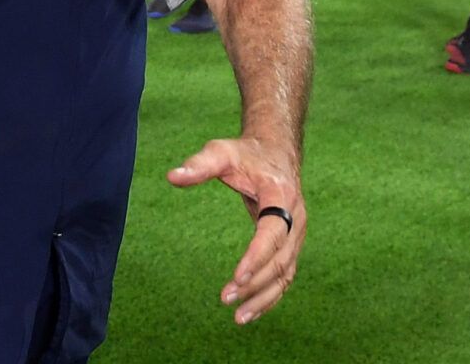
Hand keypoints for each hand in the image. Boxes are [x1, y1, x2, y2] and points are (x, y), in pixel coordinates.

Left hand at [167, 136, 305, 325]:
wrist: (275, 154)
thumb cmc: (245, 154)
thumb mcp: (221, 152)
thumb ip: (199, 164)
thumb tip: (171, 176)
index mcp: (282, 197)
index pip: (273, 232)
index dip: (257, 256)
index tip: (236, 275)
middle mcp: (297, 220)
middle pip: (280, 260)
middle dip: (255, 282)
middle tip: (226, 298)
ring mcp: (297, 236)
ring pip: (285, 274)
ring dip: (264, 297)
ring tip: (238, 317)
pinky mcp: (291, 246)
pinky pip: (284, 276)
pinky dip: (270, 296)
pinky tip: (249, 312)